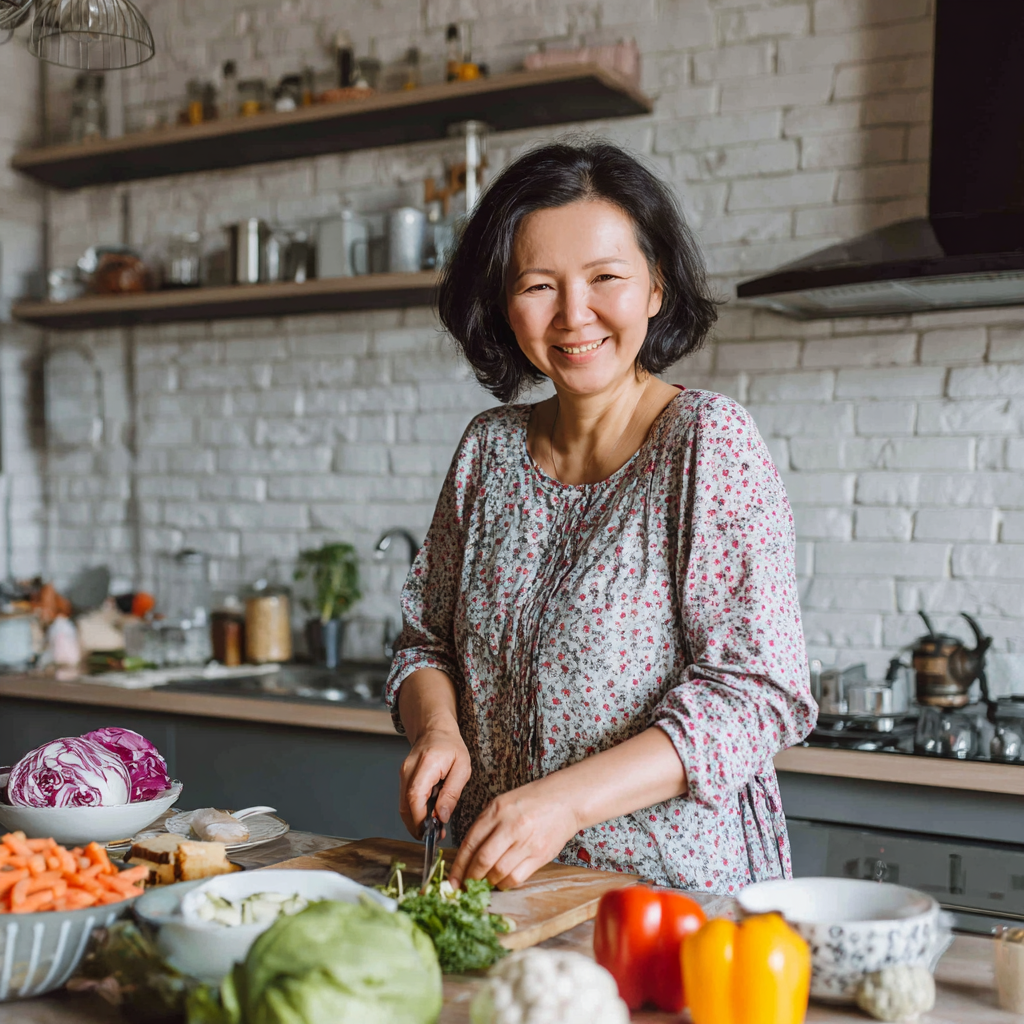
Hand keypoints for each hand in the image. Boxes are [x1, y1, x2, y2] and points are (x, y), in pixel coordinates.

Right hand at [399, 725, 470, 840]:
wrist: (435, 730)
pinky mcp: (403, 779)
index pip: (415, 795)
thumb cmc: (451, 746)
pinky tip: (428, 817)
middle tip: (435, 836)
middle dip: (417, 826)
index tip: (431, 832)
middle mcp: (409, 769)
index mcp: (426, 763)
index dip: (420, 818)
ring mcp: (403, 774)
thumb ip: (452, 793)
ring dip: (416, 822)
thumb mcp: (462, 767)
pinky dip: (415, 813)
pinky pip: (405, 801)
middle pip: (405, 805)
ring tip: (434, 829)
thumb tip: (442, 816)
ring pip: (403, 806)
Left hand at [448, 776, 579, 890]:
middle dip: (470, 877)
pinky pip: (516, 878)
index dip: (459, 865)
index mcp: (497, 810)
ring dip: (488, 882)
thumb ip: (486, 824)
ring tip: (485, 883)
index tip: (452, 879)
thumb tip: (468, 853)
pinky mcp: (540, 855)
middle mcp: (511, 826)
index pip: (471, 842)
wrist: (565, 800)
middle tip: (465, 886)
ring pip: (498, 872)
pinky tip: (502, 881)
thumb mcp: (503, 803)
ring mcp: (526, 842)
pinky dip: (505, 884)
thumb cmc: (532, 801)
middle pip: (482, 860)